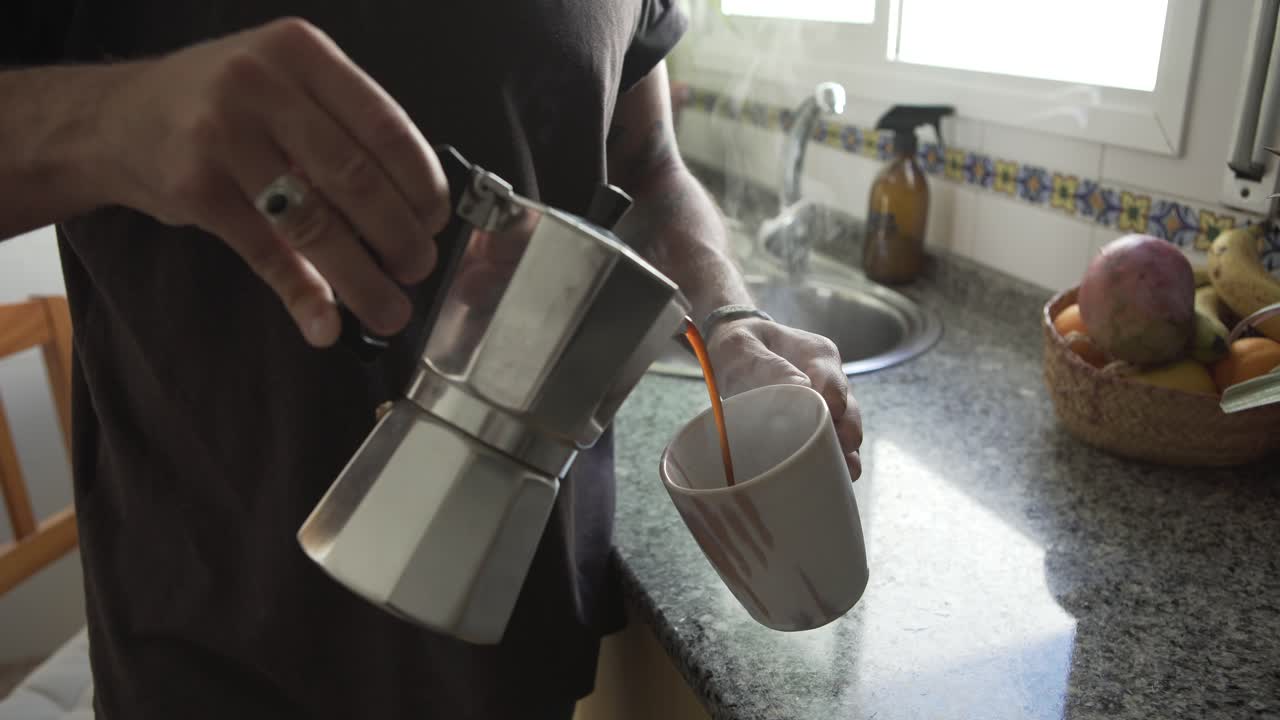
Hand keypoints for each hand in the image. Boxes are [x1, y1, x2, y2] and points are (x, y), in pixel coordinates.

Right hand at [96, 18, 448, 346]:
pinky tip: (325, 322)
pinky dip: (302, 293)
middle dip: (399, 236)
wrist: (114, 118)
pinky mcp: (195, 189)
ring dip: (361, 277)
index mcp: (302, 54)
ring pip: (314, 221)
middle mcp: (262, 85)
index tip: (437, 221)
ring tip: (388, 308)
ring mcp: (223, 136)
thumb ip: (340, 128)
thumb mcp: (283, 86)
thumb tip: (412, 210)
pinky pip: (265, 252)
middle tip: (418, 269)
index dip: (421, 182)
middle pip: (355, 177)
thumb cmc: (220, 106)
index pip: (385, 125)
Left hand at [707, 319, 862, 479]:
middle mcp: (830, 380)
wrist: (731, 352)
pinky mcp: (815, 423)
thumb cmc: (737, 346)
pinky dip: (828, 460)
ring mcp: (826, 403)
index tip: (813, 432)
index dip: (830, 413)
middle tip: (827, 463)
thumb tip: (804, 389)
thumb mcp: (742, 347)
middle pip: (849, 414)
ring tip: (831, 477)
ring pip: (846, 433)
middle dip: (842, 441)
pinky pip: (831, 445)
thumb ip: (768, 365)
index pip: (836, 387)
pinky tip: (820, 477)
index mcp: (818, 355)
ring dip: (839, 455)